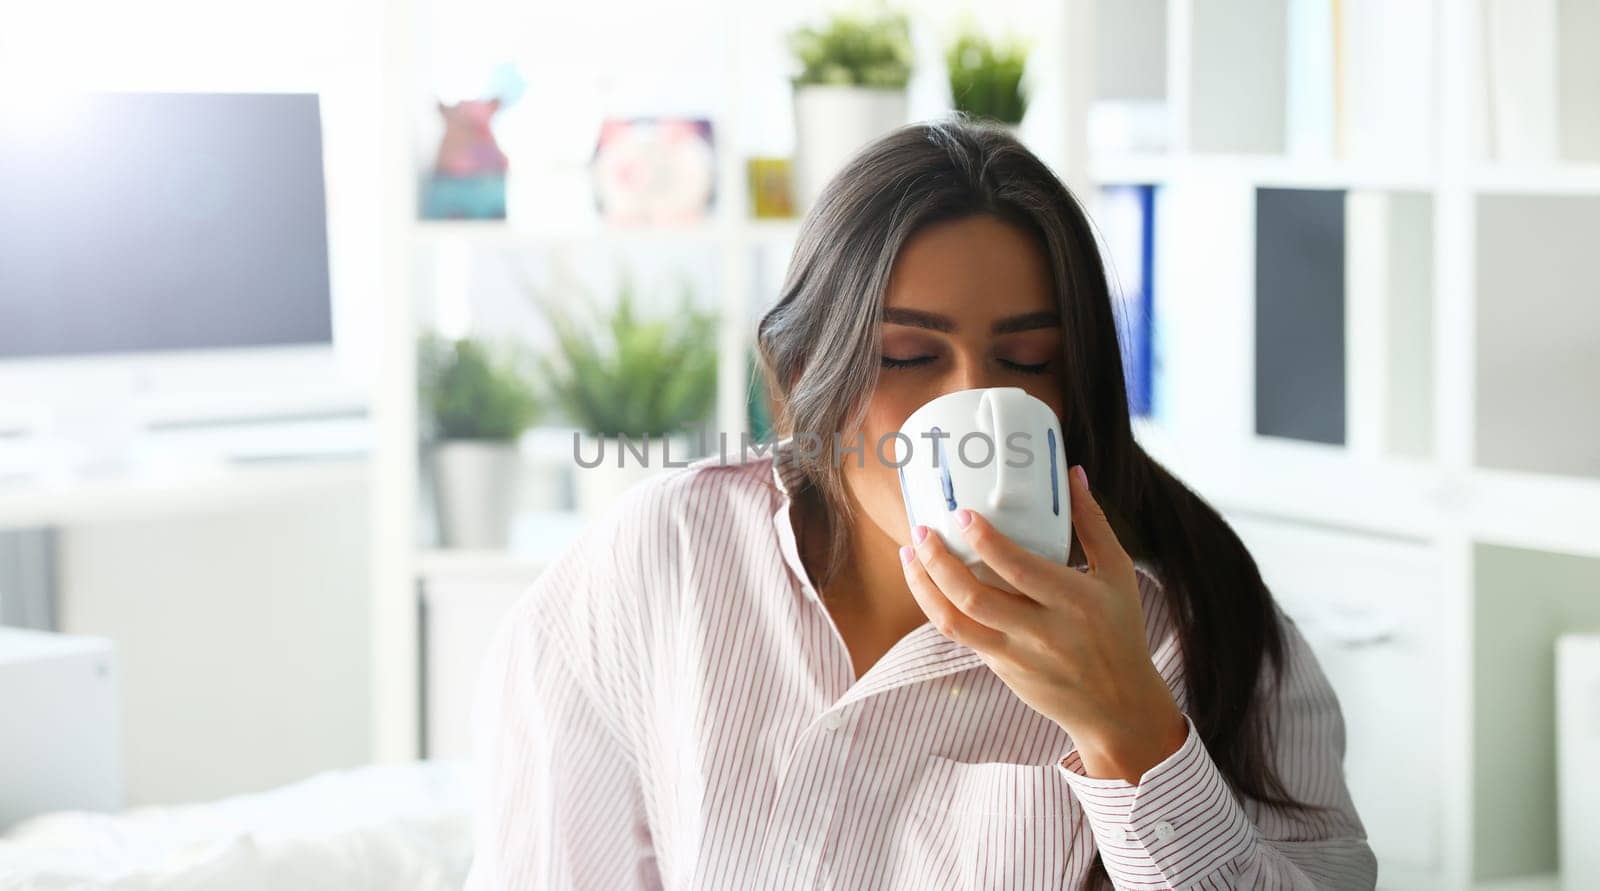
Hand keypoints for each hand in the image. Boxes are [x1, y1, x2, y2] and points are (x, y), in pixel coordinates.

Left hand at [899, 464, 1187, 783]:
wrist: (1118, 706)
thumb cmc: (1120, 631)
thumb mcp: (1118, 574)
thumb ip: (1093, 523)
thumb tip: (1073, 473)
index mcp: (1075, 601)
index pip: (1018, 568)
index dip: (984, 540)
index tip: (961, 514)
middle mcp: (1043, 631)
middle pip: (974, 596)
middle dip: (938, 561)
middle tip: (921, 531)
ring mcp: (1017, 654)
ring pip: (955, 621)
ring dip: (924, 586)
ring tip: (910, 555)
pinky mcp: (1002, 669)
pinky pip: (960, 635)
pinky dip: (937, 607)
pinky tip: (927, 582)